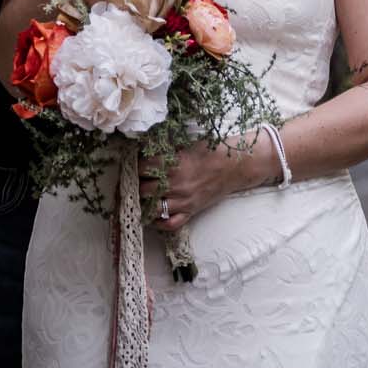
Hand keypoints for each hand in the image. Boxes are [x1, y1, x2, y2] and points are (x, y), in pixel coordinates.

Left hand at [140, 133, 276, 229]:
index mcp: (174, 164)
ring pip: (152, 207)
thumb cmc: (213, 150)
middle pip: (143, 189)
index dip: (135, 164)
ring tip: (139, 196)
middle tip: (133, 180)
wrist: (235, 166)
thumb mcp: (188, 143)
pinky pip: (169, 224)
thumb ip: (169, 149)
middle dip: (136, 183)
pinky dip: (158, 222)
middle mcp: (176, 184)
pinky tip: (153, 215)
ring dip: (144, 202)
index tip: (132, 163)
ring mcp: (183, 201)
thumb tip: (149, 148)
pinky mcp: (190, 212)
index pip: (143, 167)